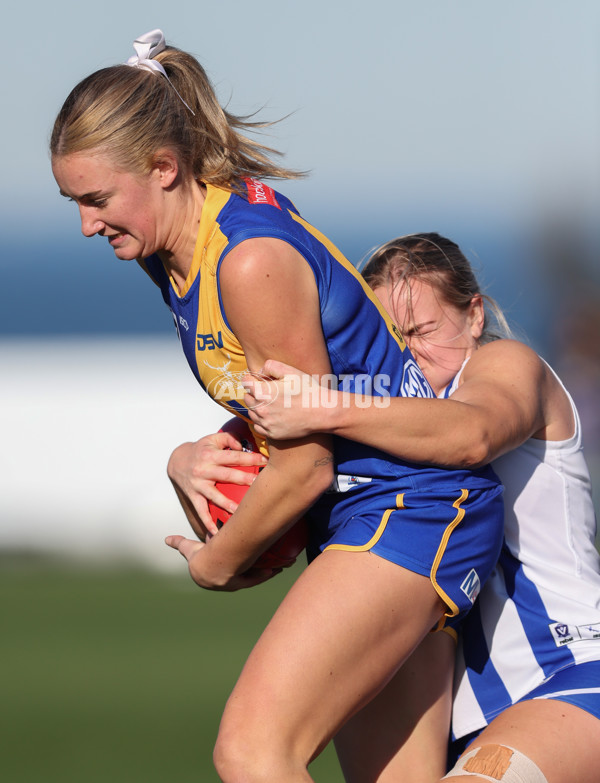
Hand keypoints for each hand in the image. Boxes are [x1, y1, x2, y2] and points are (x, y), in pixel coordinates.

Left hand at [165, 534, 280, 590]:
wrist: (213, 564)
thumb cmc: (201, 555)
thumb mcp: (189, 547)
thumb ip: (178, 543)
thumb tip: (166, 539)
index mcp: (213, 579)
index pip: (222, 575)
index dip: (228, 570)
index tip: (233, 565)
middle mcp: (226, 584)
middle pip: (240, 577)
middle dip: (248, 572)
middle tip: (255, 562)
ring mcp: (237, 584)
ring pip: (252, 578)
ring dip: (261, 573)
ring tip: (272, 566)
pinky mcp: (248, 581)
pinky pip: (260, 576)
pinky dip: (269, 572)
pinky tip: (279, 567)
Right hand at [167, 431, 266, 538]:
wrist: (176, 461)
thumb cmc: (200, 449)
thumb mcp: (213, 438)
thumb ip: (229, 438)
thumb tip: (241, 445)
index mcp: (211, 455)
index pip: (234, 457)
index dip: (250, 458)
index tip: (265, 461)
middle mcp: (204, 470)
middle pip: (227, 476)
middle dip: (244, 479)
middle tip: (260, 484)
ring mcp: (198, 485)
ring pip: (215, 496)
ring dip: (228, 504)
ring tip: (241, 511)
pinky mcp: (193, 496)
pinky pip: (201, 511)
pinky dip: (207, 522)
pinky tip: (216, 533)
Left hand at [243, 359, 337, 439]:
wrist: (321, 412)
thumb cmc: (307, 390)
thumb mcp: (290, 371)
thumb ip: (270, 366)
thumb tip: (259, 372)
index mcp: (263, 392)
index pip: (245, 382)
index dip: (252, 378)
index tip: (260, 379)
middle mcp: (261, 409)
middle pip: (247, 397)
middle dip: (254, 392)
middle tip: (268, 391)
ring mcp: (266, 423)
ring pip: (251, 412)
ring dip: (257, 406)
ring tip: (272, 403)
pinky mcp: (272, 433)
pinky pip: (257, 426)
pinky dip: (261, 420)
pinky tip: (272, 415)